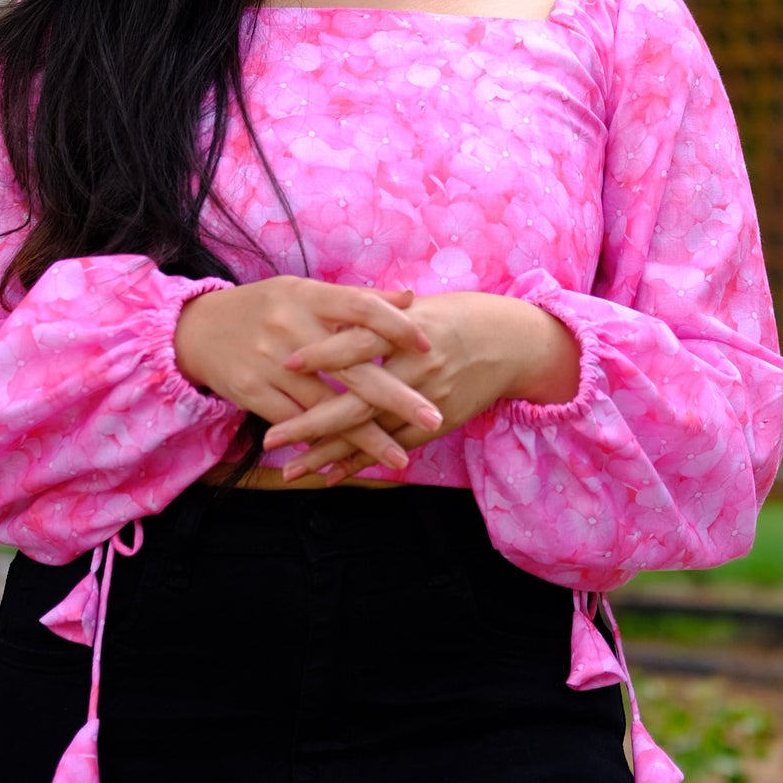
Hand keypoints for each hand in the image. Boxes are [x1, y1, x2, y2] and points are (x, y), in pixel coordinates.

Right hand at [173, 277, 444, 476]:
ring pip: (326, 406)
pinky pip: (294, 423)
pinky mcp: (251, 391)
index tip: (429, 347)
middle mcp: (289, 327)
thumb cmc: (263, 308)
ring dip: (365, 435)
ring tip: (398, 456)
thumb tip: (411, 299)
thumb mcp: (304, 292)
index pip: (360, 307)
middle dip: (396, 396)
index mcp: (307, 296)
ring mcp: (269, 362)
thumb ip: (356, 300)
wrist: (194, 328)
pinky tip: (347, 460)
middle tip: (433, 416)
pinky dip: (322, 443)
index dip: (396, 326)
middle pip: (351, 366)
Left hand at [263, 291, 579, 482]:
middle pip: (357, 401)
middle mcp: (415, 369)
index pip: (358, 342)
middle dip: (312, 422)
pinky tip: (329, 475)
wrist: (511, 342)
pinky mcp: (436, 423)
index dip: (323, 353)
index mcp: (406, 331)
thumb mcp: (416, 307)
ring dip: (329, 454)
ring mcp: (426, 401)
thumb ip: (373, 314)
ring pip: (371, 433)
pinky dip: (361, 461)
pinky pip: (393, 447)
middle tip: (271, 437)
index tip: (285, 362)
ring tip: (291, 470)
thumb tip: (323, 316)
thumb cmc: (456, 316)